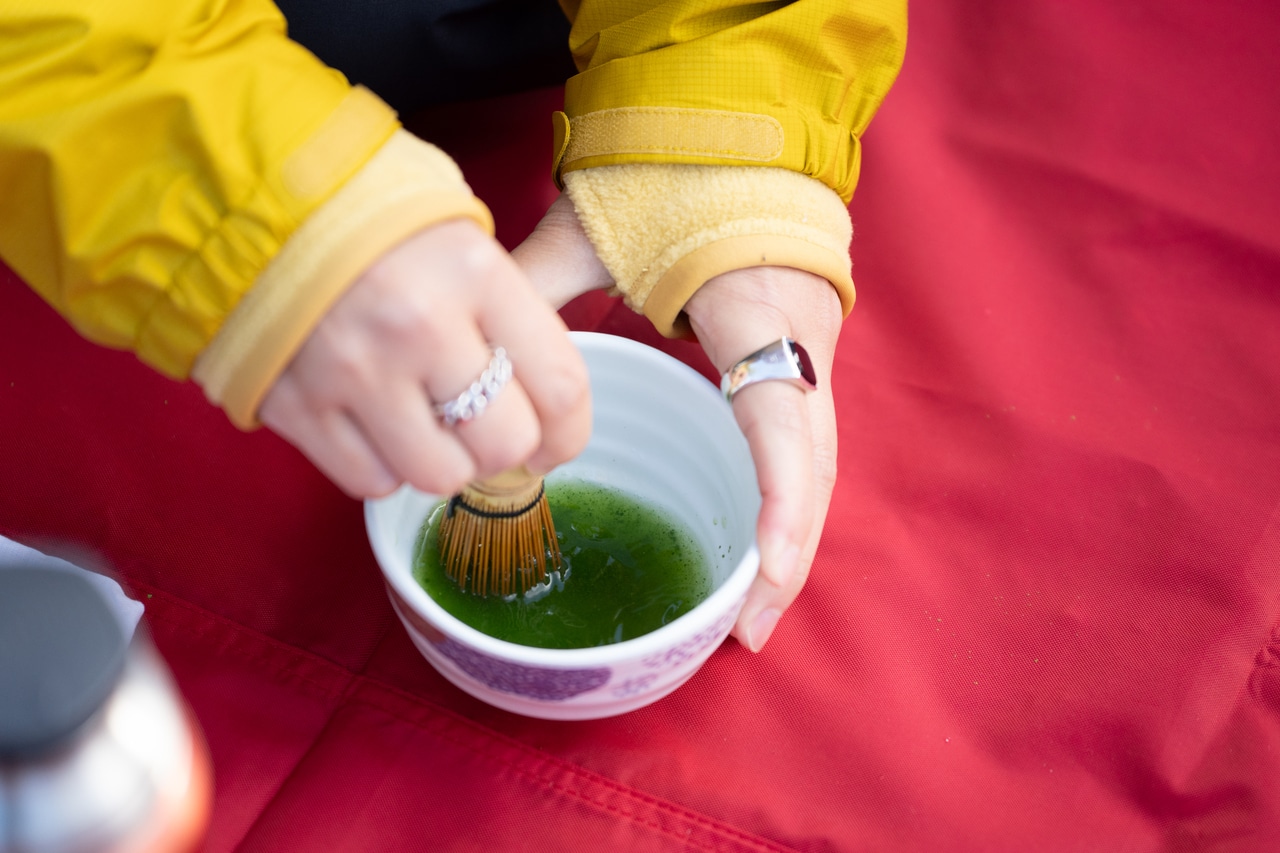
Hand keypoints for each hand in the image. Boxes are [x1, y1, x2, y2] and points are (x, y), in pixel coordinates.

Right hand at [259, 219, 591, 498]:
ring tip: (427, 426)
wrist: (241, 195)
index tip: (557, 441)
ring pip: (439, 476)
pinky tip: (374, 426)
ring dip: (444, 463)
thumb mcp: (456, 231)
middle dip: (505, 449)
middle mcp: (419, 325)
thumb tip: (541, 392)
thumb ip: (506, 307)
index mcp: (475, 271)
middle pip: (505, 445)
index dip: (569, 431)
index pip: (560, 383)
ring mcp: (353, 371)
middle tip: (486, 431)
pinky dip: (383, 467)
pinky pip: (370, 480)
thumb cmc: (369, 215)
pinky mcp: (296, 406)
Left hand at [515, 195, 842, 652]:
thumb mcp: (593, 228)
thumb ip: (533, 283)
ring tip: (750, 616)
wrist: (736, 130)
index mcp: (757, 310)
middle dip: (787, 555)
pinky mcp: (798, 364)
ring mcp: (810, 356)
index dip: (782, 500)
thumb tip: (471, 346)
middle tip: (744, 634)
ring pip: (819, 468)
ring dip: (790, 543)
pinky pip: (804, 450)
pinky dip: (786, 508)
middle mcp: (801, 344)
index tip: (762, 572)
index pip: (781, 418)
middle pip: (816, 467)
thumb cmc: (669, 177)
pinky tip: (756, 555)